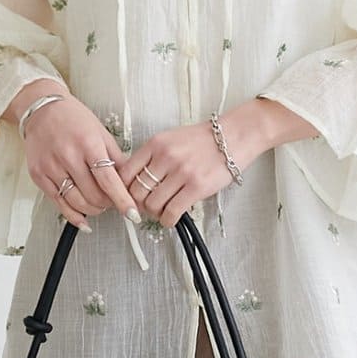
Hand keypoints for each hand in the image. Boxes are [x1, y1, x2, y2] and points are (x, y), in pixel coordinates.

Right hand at [16, 88, 142, 229]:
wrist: (42, 110)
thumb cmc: (73, 119)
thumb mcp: (102, 133)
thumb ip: (116, 159)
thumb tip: (131, 183)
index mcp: (88, 144)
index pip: (109, 180)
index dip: (123, 200)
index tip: (133, 214)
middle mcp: (68, 156)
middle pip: (94, 196)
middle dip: (108, 204)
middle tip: (113, 200)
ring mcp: (51, 167)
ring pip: (78, 203)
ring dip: (93, 210)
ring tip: (99, 204)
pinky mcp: (39, 175)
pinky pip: (59, 204)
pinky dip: (74, 216)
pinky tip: (84, 219)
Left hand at [117, 101, 277, 228]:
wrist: (232, 137)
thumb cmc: (202, 141)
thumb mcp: (170, 139)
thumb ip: (151, 157)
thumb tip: (134, 182)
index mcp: (155, 143)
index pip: (126, 173)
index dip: (124, 190)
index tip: (129, 197)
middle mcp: (166, 156)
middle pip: (137, 192)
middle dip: (139, 204)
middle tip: (147, 207)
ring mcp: (181, 172)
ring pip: (152, 204)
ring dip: (155, 213)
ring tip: (162, 211)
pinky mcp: (196, 187)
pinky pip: (172, 212)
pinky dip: (167, 220)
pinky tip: (171, 218)